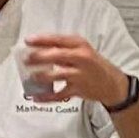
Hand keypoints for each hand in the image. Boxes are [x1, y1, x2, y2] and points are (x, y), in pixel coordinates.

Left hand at [21, 33, 135, 109]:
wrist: (112, 84)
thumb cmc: (93, 65)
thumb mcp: (83, 50)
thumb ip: (64, 48)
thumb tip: (39, 48)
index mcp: (80, 46)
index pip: (58, 40)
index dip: (41, 40)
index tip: (28, 40)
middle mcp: (81, 59)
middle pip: (56, 56)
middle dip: (39, 57)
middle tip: (26, 59)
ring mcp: (79, 76)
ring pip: (57, 75)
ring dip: (42, 76)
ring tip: (31, 77)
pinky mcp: (78, 90)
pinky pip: (59, 94)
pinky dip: (46, 97)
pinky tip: (36, 97)